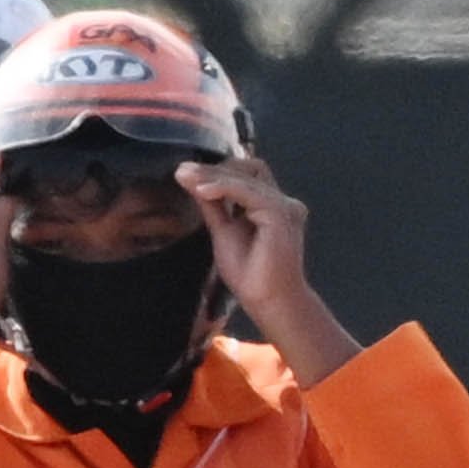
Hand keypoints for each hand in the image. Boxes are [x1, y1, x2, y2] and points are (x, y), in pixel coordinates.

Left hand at [177, 150, 358, 380]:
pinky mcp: (281, 215)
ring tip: (187, 178)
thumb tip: (192, 180)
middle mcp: (282, 202)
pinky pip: (250, 193)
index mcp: (271, 205)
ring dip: (215, 176)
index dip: (218, 170)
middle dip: (215, 168)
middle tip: (183, 171)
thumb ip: (213, 206)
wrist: (268, 299)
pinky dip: (225, 188)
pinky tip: (202, 191)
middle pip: (250, 169)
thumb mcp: (223, 231)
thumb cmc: (249, 272)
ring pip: (249, 178)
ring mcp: (285, 207)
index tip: (186, 172)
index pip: (247, 175)